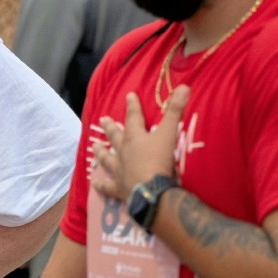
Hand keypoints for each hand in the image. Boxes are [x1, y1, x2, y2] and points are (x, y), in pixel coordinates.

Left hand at [92, 85, 187, 202]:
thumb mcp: (169, 134)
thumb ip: (175, 111)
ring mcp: (119, 171)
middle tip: (103, 119)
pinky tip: (94, 184)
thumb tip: (184, 86)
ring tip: (94, 147)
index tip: (129, 95)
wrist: (152, 191)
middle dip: (110, 127)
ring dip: (100, 152)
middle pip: (115, 137)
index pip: (133, 117)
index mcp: (135, 138)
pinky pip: (107, 187)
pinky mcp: (119, 189)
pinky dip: (100, 186)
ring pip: (107, 159)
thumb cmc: (160, 161)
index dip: (133, 105)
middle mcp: (123, 152)